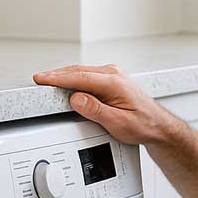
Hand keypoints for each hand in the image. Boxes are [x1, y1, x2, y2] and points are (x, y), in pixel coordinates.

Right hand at [32, 63, 170, 145]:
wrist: (158, 126)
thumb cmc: (143, 125)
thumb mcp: (118, 122)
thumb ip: (96, 110)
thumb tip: (76, 99)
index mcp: (114, 82)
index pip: (80, 78)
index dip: (58, 79)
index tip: (42, 79)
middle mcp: (113, 74)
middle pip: (78, 71)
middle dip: (56, 75)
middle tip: (38, 79)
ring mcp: (112, 75)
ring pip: (82, 72)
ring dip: (64, 76)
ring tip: (47, 81)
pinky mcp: (111, 80)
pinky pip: (87, 76)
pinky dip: (74, 78)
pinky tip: (65, 83)